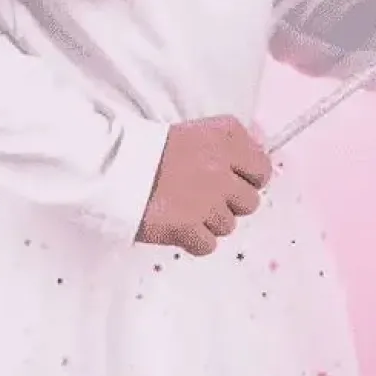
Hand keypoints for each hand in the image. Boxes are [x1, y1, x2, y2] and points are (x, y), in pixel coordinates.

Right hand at [136, 115, 272, 256]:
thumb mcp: (198, 130)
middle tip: (204, 196)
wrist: (112, 164)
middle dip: (230, 203)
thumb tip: (259, 163)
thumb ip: (232, 145)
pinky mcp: (187, 227)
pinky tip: (177, 224)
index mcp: (226, 139)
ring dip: (208, 221)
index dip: (248, 179)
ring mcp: (206, 200)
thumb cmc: (152, 146)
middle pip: (250, 202)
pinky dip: (193, 239)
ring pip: (228, 226)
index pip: (263, 170)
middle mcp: (221, 168)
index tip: (231, 180)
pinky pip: (208, 245)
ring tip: (183, 207)